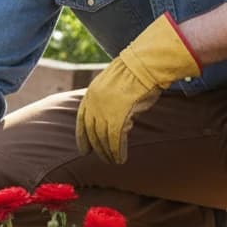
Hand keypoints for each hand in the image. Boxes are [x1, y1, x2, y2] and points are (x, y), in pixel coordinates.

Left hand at [75, 13, 200, 163]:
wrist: (145, 65)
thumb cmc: (137, 72)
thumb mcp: (114, 85)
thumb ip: (109, 100)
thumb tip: (112, 115)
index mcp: (91, 94)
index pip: (82, 120)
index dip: (82, 136)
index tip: (84, 149)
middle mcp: (94, 103)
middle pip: (92, 131)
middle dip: (96, 147)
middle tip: (101, 158)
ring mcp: (104, 110)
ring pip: (102, 138)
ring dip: (107, 152)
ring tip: (112, 161)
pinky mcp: (117, 117)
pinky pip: (115, 140)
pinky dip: (117, 151)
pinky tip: (121, 159)